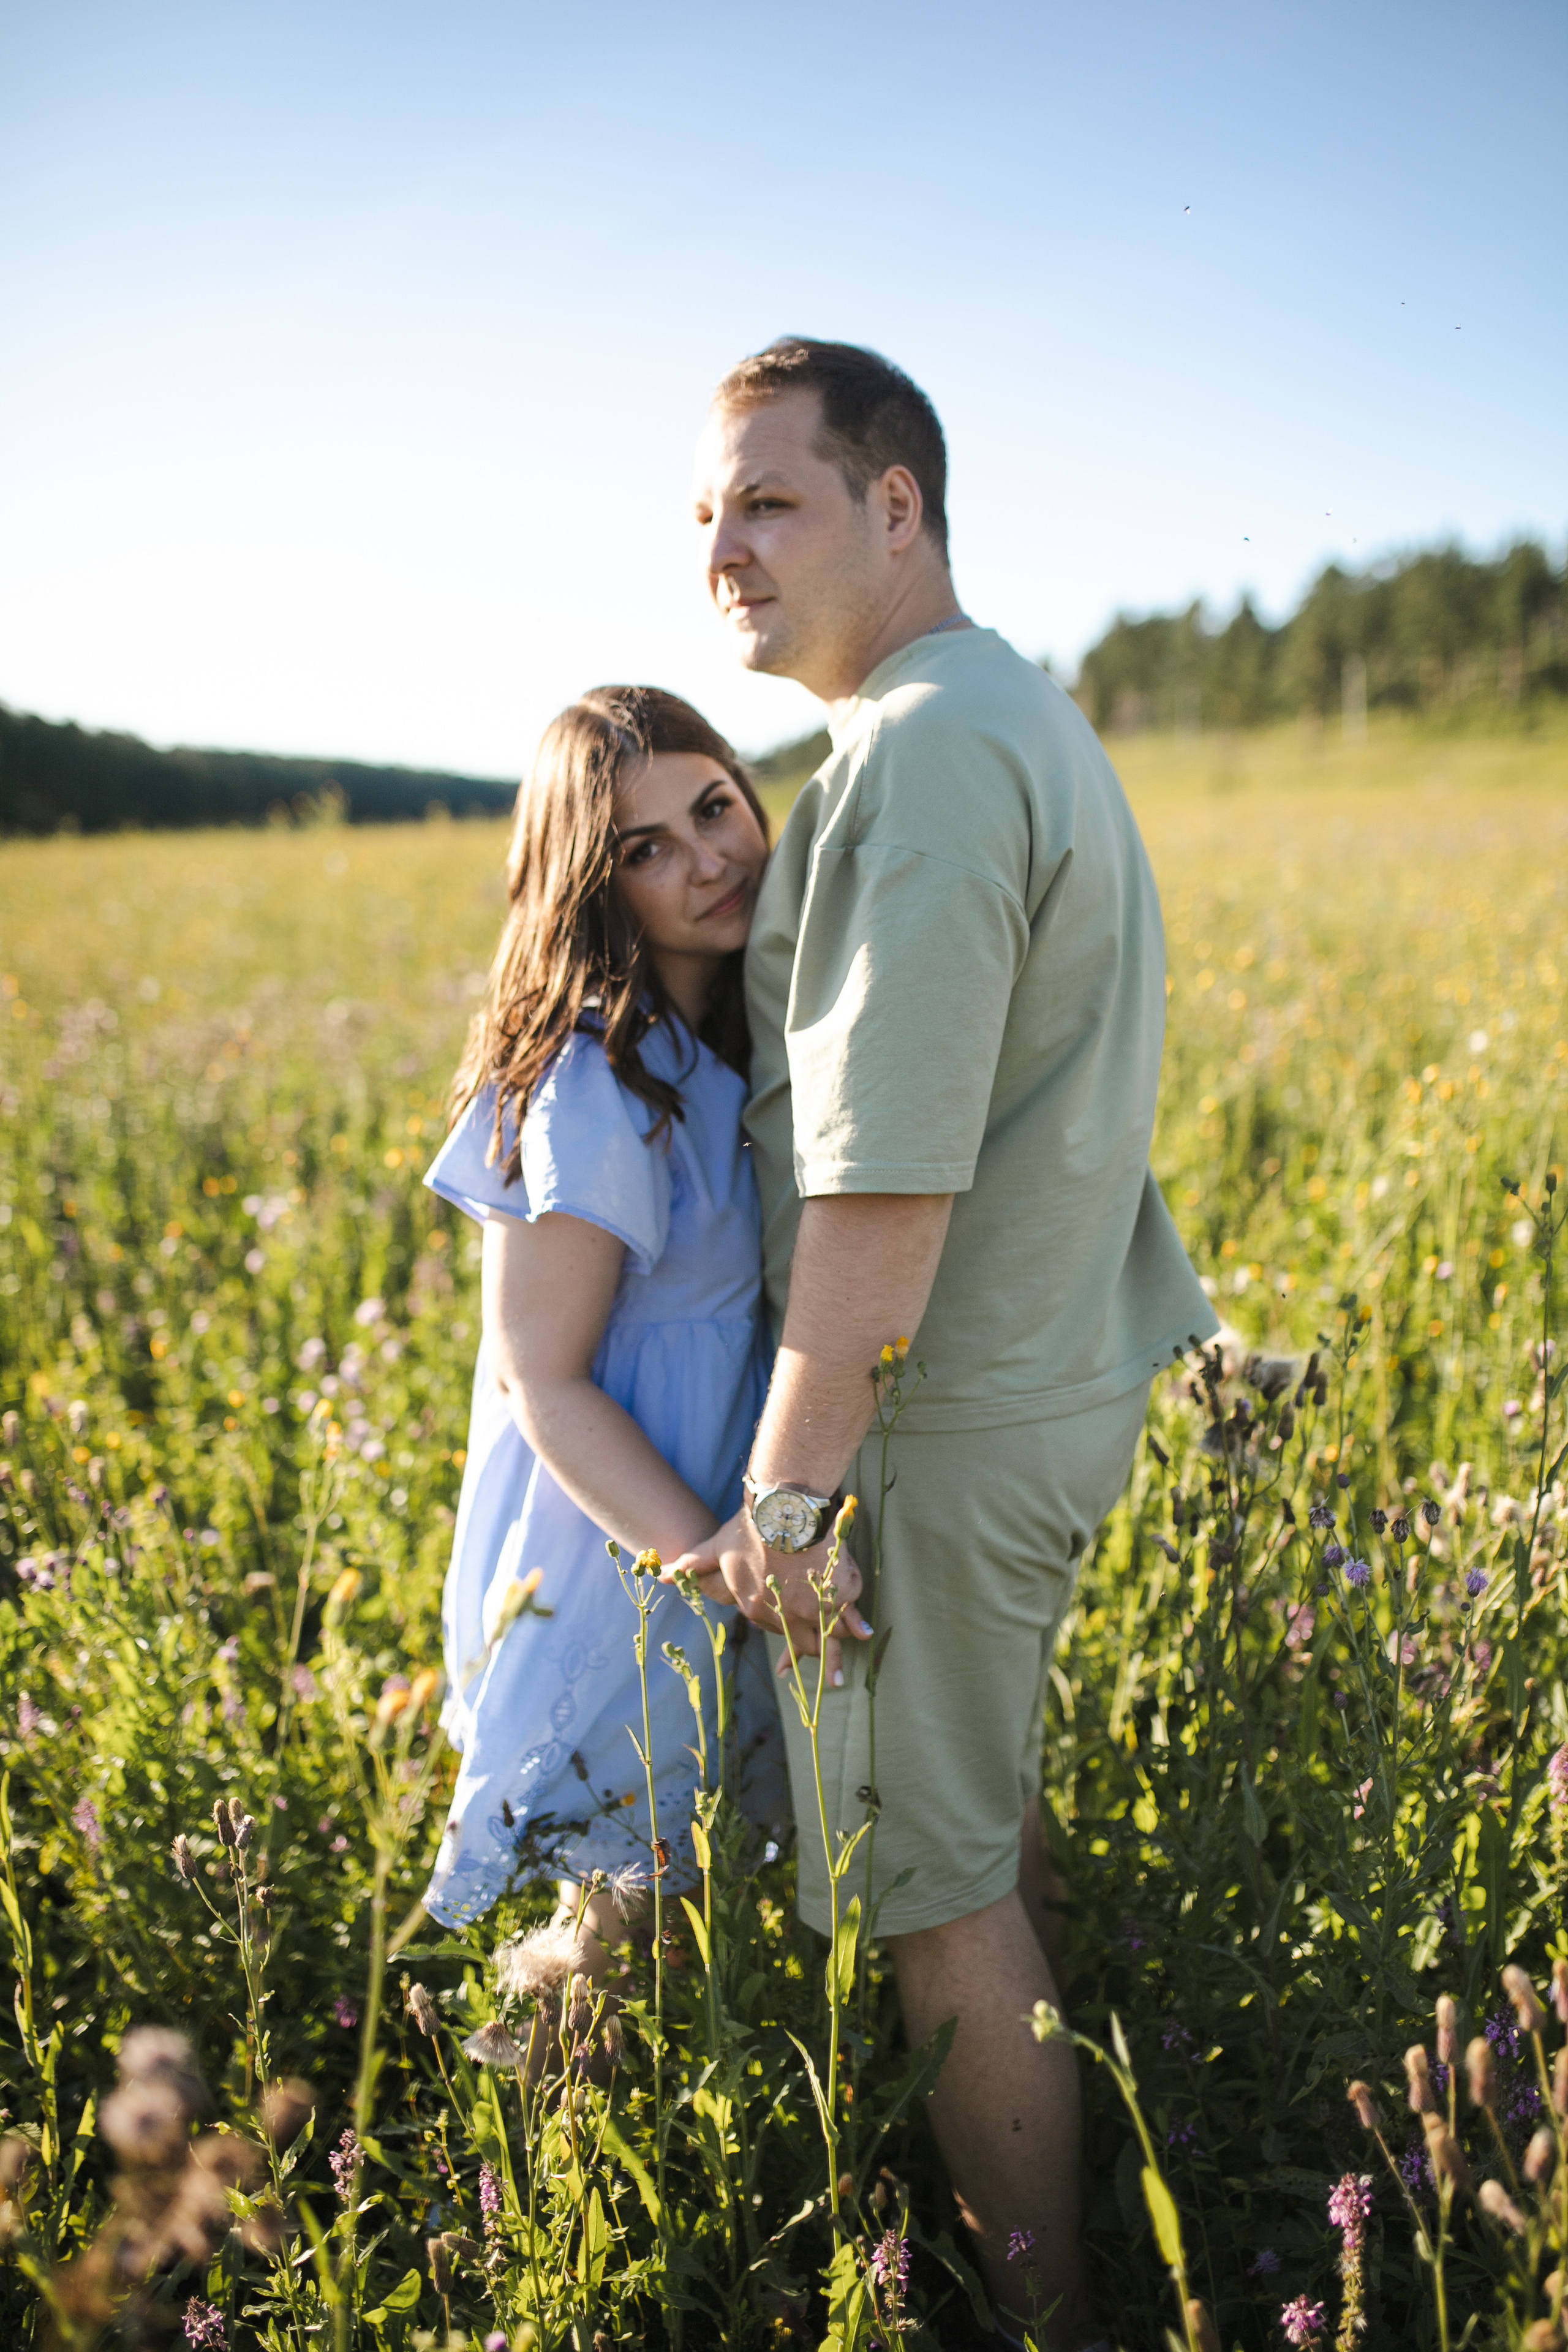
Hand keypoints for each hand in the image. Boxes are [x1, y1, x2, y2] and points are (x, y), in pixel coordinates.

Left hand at [663, 1508, 871, 1688]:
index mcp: (757, 1608)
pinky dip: (857, 1622)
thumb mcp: (716, 1547)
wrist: (783, 1511)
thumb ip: (692, 1564)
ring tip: (841, 1675)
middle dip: (816, 1658)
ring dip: (836, 1649)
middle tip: (828, 1682)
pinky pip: (850, 1611)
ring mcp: (815, 1607)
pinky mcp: (840, 1592)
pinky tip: (864, 1634)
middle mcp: (787, 1615)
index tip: (785, 1665)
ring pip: (829, 1633)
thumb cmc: (748, 1528)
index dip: (785, 1647)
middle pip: (806, 1641)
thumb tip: (660, 1576)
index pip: (774, 1630)